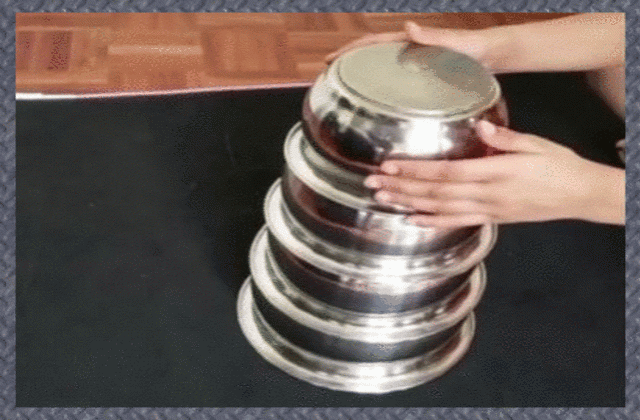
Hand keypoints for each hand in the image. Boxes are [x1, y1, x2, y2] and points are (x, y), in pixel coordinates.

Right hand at [326, 15, 623, 73]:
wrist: (496, 55)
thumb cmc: (478, 47)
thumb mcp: (456, 41)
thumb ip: (434, 35)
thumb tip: (410, 27)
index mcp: (411, 44)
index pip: (373, 44)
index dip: (350, 52)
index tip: (330, 62)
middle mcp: (409, 53)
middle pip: (371, 58)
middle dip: (349, 66)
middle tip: (329, 81)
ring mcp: (414, 66)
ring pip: (382, 72)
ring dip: (363, 80)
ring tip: (345, 97)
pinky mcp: (422, 80)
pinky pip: (396, 85)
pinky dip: (382, 92)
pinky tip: (377, 109)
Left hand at [364, 121, 624, 226]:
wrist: (579, 195)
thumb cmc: (557, 165)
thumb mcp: (535, 144)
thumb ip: (504, 138)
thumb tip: (478, 127)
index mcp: (494, 172)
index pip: (445, 172)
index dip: (415, 171)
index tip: (389, 166)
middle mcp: (485, 195)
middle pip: (435, 192)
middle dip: (401, 188)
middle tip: (371, 184)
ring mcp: (486, 210)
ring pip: (440, 209)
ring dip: (409, 204)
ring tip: (381, 200)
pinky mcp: (490, 219)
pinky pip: (456, 222)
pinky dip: (432, 223)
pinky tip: (412, 220)